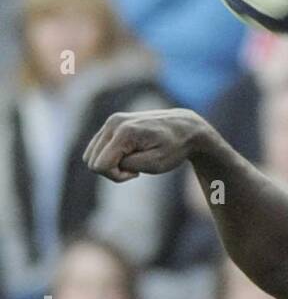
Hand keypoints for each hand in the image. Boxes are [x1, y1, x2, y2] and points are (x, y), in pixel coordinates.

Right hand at [83, 108, 209, 182]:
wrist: (185, 127)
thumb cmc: (174, 148)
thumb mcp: (156, 164)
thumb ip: (129, 165)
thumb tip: (106, 163)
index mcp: (124, 132)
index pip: (100, 165)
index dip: (116, 176)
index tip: (136, 173)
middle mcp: (113, 123)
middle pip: (92, 161)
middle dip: (112, 171)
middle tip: (136, 169)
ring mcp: (111, 121)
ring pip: (91, 155)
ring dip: (110, 164)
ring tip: (133, 162)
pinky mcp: (112, 124)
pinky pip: (98, 148)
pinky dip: (110, 157)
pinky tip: (130, 155)